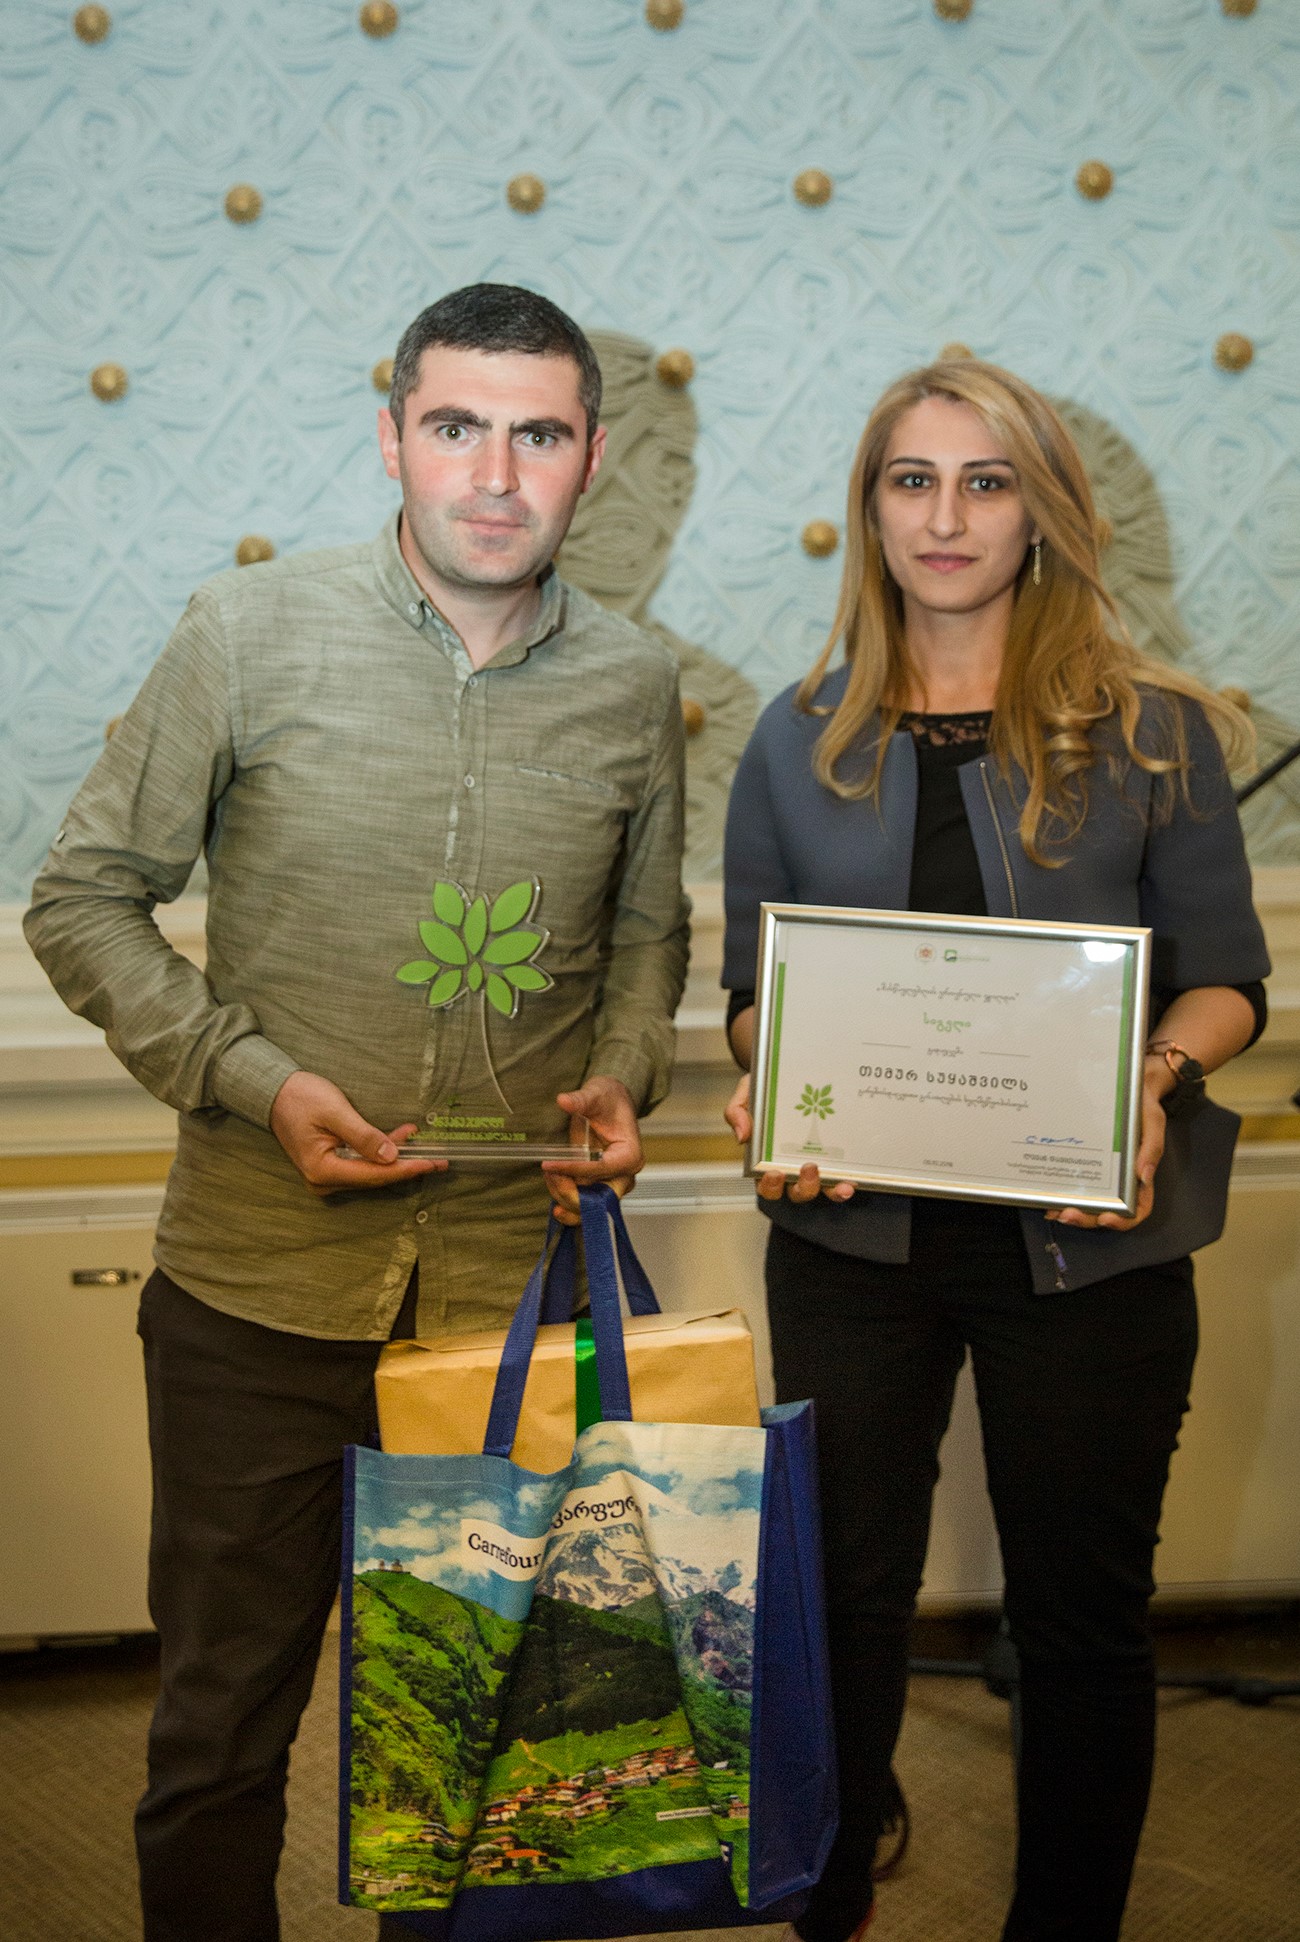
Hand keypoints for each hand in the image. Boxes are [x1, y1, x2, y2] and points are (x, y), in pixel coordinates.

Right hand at [269, 1070, 445, 1196]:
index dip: (406, 1169)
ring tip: (423, 1142)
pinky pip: (362, 1163)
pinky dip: (382, 1152)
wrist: (274, 1092)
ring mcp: (327, 1176)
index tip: (432, 1163)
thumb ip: (363, 1136)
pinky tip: (400, 1138)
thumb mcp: (335, 1112)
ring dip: (396, 1156)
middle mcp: (324, 1180)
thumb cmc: (301, 1098)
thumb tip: (391, 1156)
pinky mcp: (331, 1166)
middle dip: (407, 1164)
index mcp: (322, 1170)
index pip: (374, 1175)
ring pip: (371, 1170)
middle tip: (440, 1158)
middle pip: (375, 1177)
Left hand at [543, 1075, 642, 1224]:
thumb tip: (564, 1101)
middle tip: (549, 1172)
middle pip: (600, 1198)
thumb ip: (581, 1099)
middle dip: (571, 1191)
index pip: (602, 1169)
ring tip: (549, 1176)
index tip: (549, 1164)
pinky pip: (586, 1207)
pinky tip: (555, 1207)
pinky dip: (570, 1209)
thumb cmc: (609, 1100)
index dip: (574, 1169)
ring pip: (590, 1206)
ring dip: (566, 1197)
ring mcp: (612, 1184)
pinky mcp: (600, 1187)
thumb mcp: (596, 1092)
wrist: (611, 1104)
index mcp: (630, 1154)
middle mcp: (624, 1175)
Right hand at [725, 1072, 854, 1204]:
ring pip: (822, 1191)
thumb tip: (741, 1136)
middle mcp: (792, 1169)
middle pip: (796, 1193)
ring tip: (838, 1181)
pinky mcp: (835, 1160)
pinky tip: (852, 1181)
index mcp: (767, 1160)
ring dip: (829, 1191)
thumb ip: (736, 1112)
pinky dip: (845, 1185)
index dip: (770, 1186)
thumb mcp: (747, 1094)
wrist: (788, 1074)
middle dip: (803, 1187)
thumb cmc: (765, 1090)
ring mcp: (815, 1167)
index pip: (766, 1185)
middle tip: (808, 1167)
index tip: (773, 1173)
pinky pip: (840, 1179)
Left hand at [1047, 1074, 1167, 1231]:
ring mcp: (1100, 1172)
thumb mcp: (1152, 1121)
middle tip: (1066, 1215)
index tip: (1106, 1218)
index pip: (1138, 1208)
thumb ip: (1151, 1148)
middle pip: (1106, 1212)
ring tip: (1052, 1210)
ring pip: (1087, 1203)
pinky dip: (1062, 1193)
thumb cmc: (1143, 1104)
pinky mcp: (1084, 1161)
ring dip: (1070, 1212)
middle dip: (1086, 1219)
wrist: (1128, 1084)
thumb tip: (1144, 1176)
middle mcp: (1119, 1179)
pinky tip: (1048, 1194)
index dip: (1124, 1220)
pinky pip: (1074, 1183)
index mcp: (1139, 1174)